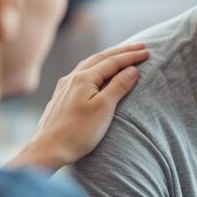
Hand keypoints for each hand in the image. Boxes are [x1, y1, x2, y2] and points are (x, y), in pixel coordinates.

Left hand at [6, 42, 148, 171]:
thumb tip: (132, 70)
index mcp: (84, 79)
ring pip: (89, 64)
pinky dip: (96, 67)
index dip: (131, 56)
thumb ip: (118, 86)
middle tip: (140, 46)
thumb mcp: (103, 109)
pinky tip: (97, 72)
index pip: (112, 62)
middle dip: (121, 51)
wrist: (48, 150)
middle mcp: (72, 78)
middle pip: (100, 58)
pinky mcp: (61, 96)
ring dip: (108, 57)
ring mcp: (65, 87)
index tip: (148, 51)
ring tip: (121, 54)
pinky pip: (82, 73)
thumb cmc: (77, 133)